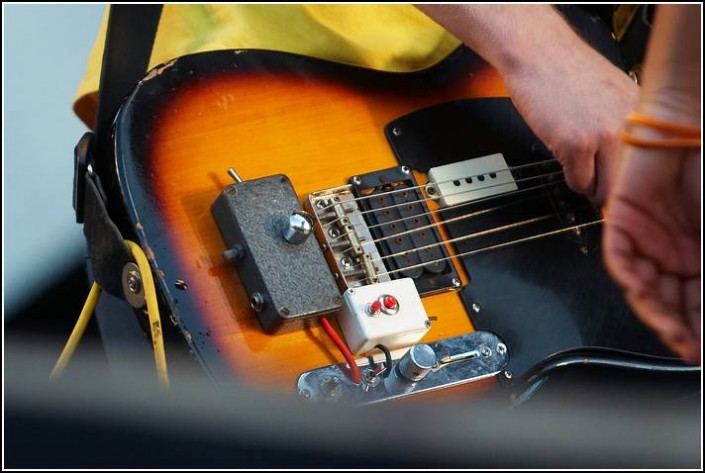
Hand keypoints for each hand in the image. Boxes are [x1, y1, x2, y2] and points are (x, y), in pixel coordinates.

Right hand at [415, 5, 638, 201]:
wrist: (539, 53)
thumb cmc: (568, 71)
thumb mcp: (613, 96)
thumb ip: (622, 128)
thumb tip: (623, 164)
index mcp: (641, 115)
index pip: (645, 166)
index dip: (626, 177)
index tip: (616, 181)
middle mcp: (628, 126)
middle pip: (625, 182)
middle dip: (607, 186)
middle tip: (596, 179)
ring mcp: (602, 137)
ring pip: (602, 187)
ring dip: (588, 182)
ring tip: (578, 162)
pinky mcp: (575, 145)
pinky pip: (577, 182)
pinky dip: (569, 176)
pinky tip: (564, 155)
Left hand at [603, 145, 700, 363]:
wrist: (690, 128)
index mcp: (700, 256)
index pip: (697, 302)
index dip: (700, 327)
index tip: (703, 351)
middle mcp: (673, 253)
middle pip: (673, 302)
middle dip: (682, 328)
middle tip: (692, 350)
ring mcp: (647, 240)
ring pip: (647, 288)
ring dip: (658, 313)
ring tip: (674, 336)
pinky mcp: (622, 223)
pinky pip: (621, 258)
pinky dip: (632, 277)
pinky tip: (643, 294)